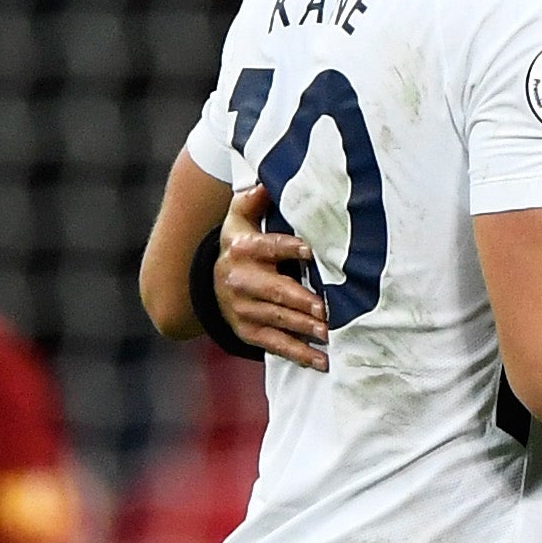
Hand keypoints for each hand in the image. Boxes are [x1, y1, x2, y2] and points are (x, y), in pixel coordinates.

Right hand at [216, 183, 332, 369]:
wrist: (212, 284)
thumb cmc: (240, 245)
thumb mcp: (239, 219)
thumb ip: (252, 200)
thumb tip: (265, 182)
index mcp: (241, 249)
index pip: (267, 247)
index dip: (287, 248)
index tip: (309, 251)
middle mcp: (239, 281)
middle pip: (274, 291)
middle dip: (300, 300)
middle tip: (326, 308)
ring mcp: (244, 309)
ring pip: (277, 319)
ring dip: (304, 328)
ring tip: (329, 333)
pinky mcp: (249, 331)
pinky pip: (275, 344)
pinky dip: (299, 354)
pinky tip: (322, 360)